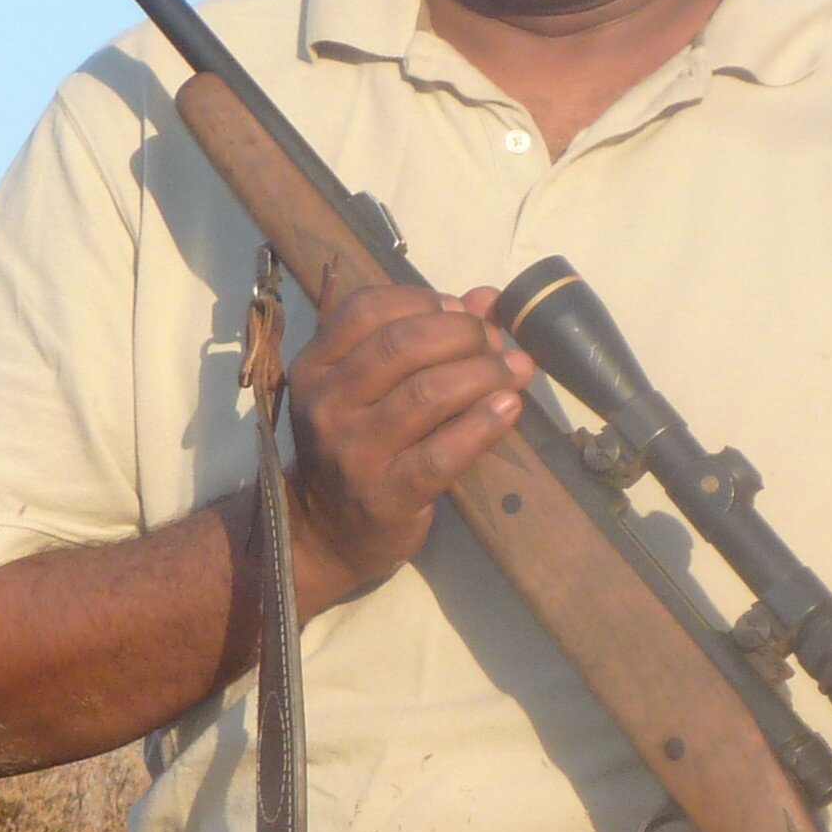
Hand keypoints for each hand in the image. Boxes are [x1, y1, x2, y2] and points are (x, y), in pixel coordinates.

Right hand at [280, 283, 535, 603]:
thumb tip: (486, 299)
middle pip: (402, 345)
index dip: (424, 300)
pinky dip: (483, 425)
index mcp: (315, 366)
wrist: (327, 532)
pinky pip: (443, 452)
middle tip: (496, 344)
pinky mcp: (386, 494)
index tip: (460, 311)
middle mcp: (326, 404)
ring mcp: (352, 452)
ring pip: (428, 394)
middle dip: (463, 335)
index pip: (366, 309)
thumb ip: (418, 335)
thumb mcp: (368, 387)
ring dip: (484, 374)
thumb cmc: (357, 445)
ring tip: (516, 371)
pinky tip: (509, 408)